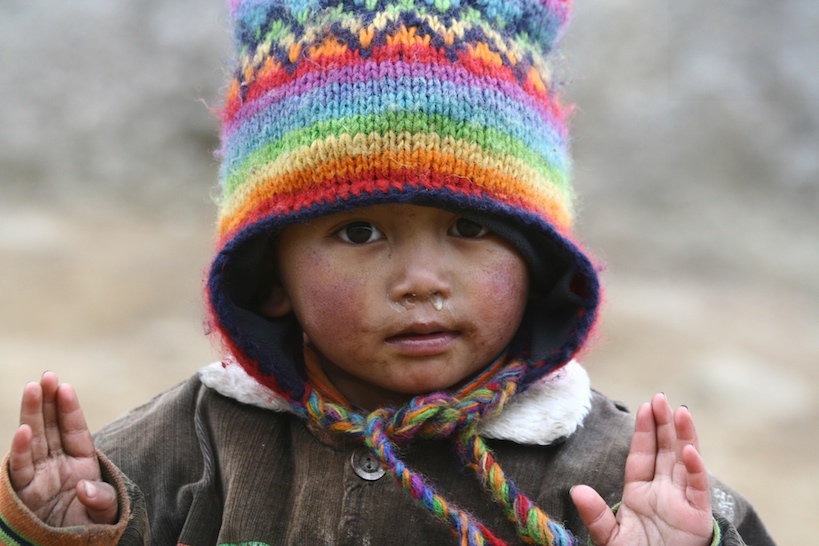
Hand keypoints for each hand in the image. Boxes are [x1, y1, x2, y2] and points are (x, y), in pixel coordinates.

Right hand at [9, 372, 117, 526]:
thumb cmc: (89, 528)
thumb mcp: (106, 513)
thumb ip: (101, 500)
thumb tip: (85, 488)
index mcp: (82, 462)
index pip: (75, 429)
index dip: (71, 409)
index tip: (66, 387)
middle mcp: (58, 463)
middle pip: (52, 427)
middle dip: (49, 401)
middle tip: (46, 375)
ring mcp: (39, 475)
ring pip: (34, 439)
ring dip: (32, 414)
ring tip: (32, 388)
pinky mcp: (23, 492)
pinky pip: (19, 469)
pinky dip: (20, 450)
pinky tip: (23, 430)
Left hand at [571, 393, 712, 545]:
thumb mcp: (611, 537)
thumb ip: (596, 515)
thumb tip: (576, 490)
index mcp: (640, 493)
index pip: (642, 455)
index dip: (644, 431)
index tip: (644, 407)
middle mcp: (663, 492)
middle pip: (665, 451)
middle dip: (663, 424)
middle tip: (660, 397)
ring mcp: (682, 502)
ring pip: (684, 462)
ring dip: (684, 437)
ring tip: (681, 412)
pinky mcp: (698, 516)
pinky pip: (698, 489)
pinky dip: (695, 470)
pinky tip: (690, 451)